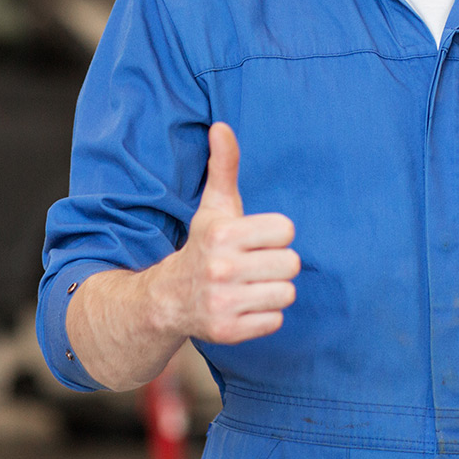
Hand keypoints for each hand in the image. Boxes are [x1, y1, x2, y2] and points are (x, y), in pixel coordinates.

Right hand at [150, 123, 298, 343]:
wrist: (167, 298)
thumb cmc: (203, 246)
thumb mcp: (214, 208)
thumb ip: (223, 167)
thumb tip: (222, 126)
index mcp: (222, 234)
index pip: (286, 230)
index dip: (273, 234)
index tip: (253, 239)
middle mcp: (221, 269)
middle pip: (291, 263)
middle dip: (275, 263)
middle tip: (252, 265)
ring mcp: (223, 302)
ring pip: (286, 293)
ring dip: (272, 290)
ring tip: (249, 285)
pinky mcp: (228, 332)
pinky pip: (275, 320)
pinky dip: (264, 315)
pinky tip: (244, 305)